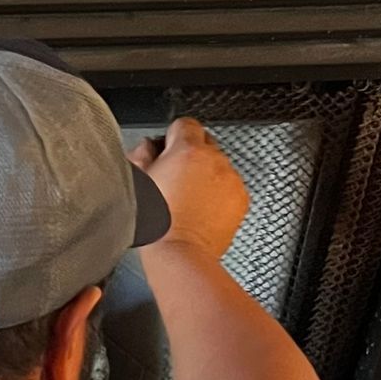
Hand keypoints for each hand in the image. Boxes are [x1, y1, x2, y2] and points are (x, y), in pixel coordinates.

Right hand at [129, 118, 248, 260]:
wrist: (181, 254)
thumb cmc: (157, 225)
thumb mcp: (139, 183)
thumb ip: (143, 155)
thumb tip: (148, 146)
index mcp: (187, 150)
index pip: (185, 124)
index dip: (173, 138)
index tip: (167, 153)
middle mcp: (214, 159)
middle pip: (204, 143)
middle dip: (192, 157)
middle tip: (177, 180)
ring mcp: (231, 178)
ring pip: (219, 166)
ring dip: (207, 176)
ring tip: (190, 201)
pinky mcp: (241, 198)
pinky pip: (230, 187)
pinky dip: (220, 194)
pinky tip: (204, 211)